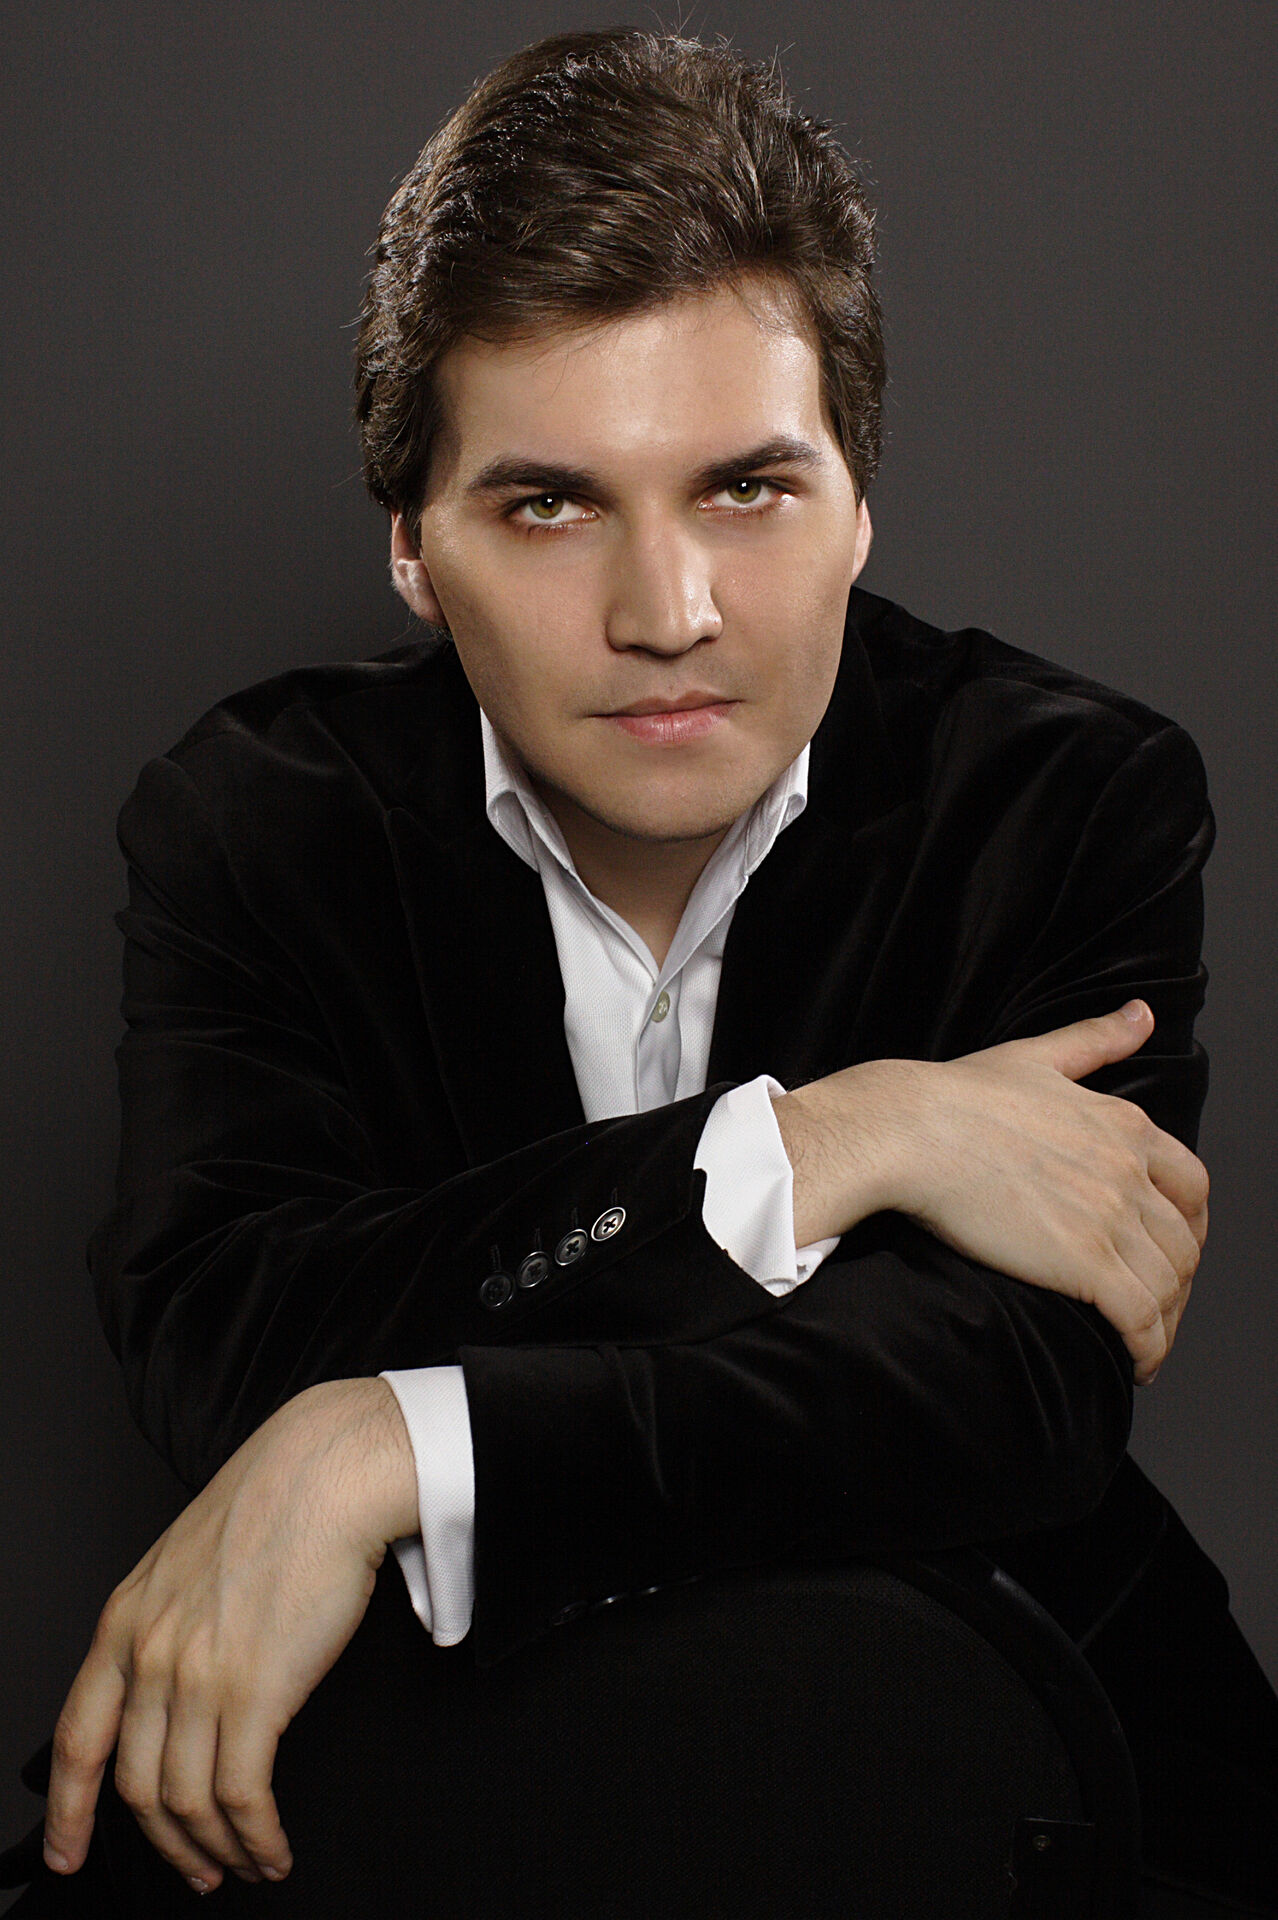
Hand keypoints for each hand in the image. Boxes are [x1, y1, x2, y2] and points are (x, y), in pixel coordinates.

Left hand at [43, 1376, 416, 1894]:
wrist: (328, 1472)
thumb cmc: (276, 1501)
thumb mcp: (186, 1558)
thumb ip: (169, 1621)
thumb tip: (179, 1688)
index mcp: (126, 1619)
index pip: (78, 1737)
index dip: (69, 1809)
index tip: (69, 1853)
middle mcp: (151, 1653)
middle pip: (138, 1785)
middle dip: (167, 1845)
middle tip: (195, 1870)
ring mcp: (199, 1676)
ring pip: (189, 1801)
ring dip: (218, 1849)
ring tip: (246, 1862)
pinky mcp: (256, 1692)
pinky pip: (243, 1795)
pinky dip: (256, 1836)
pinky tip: (272, 1845)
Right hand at [777, 1000, 1208, 1383]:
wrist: (910, 1130)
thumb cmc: (956, 1095)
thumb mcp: (1036, 1057)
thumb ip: (1094, 1041)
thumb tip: (1141, 1015)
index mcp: (1124, 1126)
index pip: (1191, 1186)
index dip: (1188, 1225)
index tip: (1170, 1249)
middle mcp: (1130, 1171)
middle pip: (1184, 1243)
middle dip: (1176, 1281)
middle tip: (1152, 1304)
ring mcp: (1112, 1219)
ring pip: (1169, 1285)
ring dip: (1164, 1321)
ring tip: (1143, 1342)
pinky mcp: (1086, 1264)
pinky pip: (1140, 1319)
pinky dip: (1148, 1348)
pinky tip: (1136, 1362)